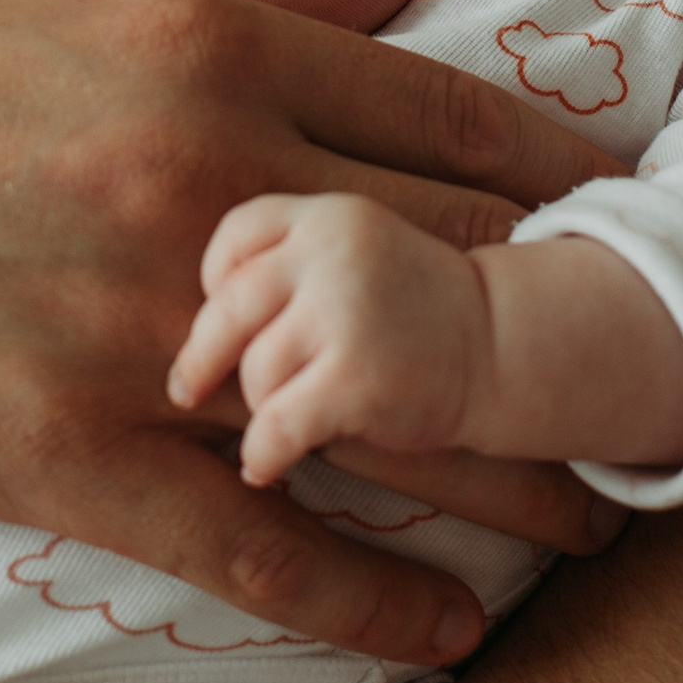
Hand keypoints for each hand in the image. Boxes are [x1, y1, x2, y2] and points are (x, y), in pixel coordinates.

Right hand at [0, 0, 619, 666]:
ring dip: (512, 476)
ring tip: (598, 513)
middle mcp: (197, 181)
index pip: (443, 116)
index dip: (556, 173)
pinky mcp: (67, 456)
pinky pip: (255, 542)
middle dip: (568, 322)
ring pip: (382, 415)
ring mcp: (136, 327)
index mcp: (198, 47)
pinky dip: (366, 594)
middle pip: (449, 266)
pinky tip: (447, 628)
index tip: (618, 209)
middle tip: (642, 367)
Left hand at [171, 194, 490, 484]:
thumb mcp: (353, 252)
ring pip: (255, 371)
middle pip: (229, 307)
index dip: (214, 278)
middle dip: (201, 356)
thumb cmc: (411, 308)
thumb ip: (284, 261)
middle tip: (184, 390)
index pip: (237, 233)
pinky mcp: (356, 378)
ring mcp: (346, 313)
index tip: (215, 313)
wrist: (501, 347)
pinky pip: (276, 424)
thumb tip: (181, 321)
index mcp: (329, 215)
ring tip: (286, 420)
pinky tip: (265, 467)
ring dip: (261, 406)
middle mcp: (333, 252)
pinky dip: (263, 453)